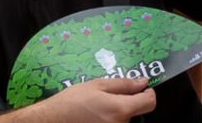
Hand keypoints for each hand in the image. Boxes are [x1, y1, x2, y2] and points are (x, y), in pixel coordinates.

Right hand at [32, 77, 155, 121]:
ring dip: (117, 114)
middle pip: (135, 113)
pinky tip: (96, 117)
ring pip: (124, 121)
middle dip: (128, 104)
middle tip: (109, 99)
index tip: (142, 89)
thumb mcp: (97, 85)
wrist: (51, 121)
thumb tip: (143, 82)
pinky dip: (109, 121)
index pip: (149, 102)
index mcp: (121, 110)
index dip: (148, 93)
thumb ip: (123, 84)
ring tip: (98, 109)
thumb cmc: (73, 100)